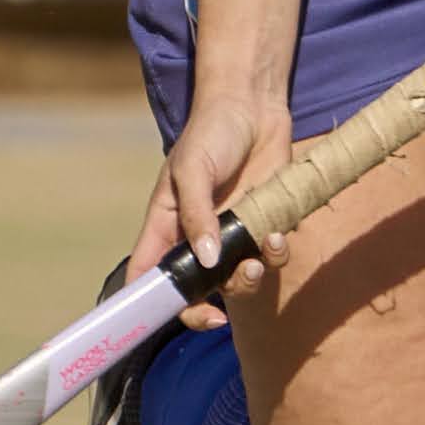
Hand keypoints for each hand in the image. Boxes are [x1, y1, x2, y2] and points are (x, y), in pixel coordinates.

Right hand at [129, 75, 293, 327]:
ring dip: (247, 281)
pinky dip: (275, 254)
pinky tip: (277, 236)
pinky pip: (269, 256)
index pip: (147, 276)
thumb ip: (197, 214)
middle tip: (223, 311)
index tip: (170, 318)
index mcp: (167, 226)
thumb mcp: (193, 168)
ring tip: (257, 262)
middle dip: (208, 308)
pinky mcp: (263, 225)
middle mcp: (196, 238)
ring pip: (236, 280)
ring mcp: (231, 235)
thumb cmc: (211, 131)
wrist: (254, 105)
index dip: (151, 304)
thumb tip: (205, 260)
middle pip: (194, 292)